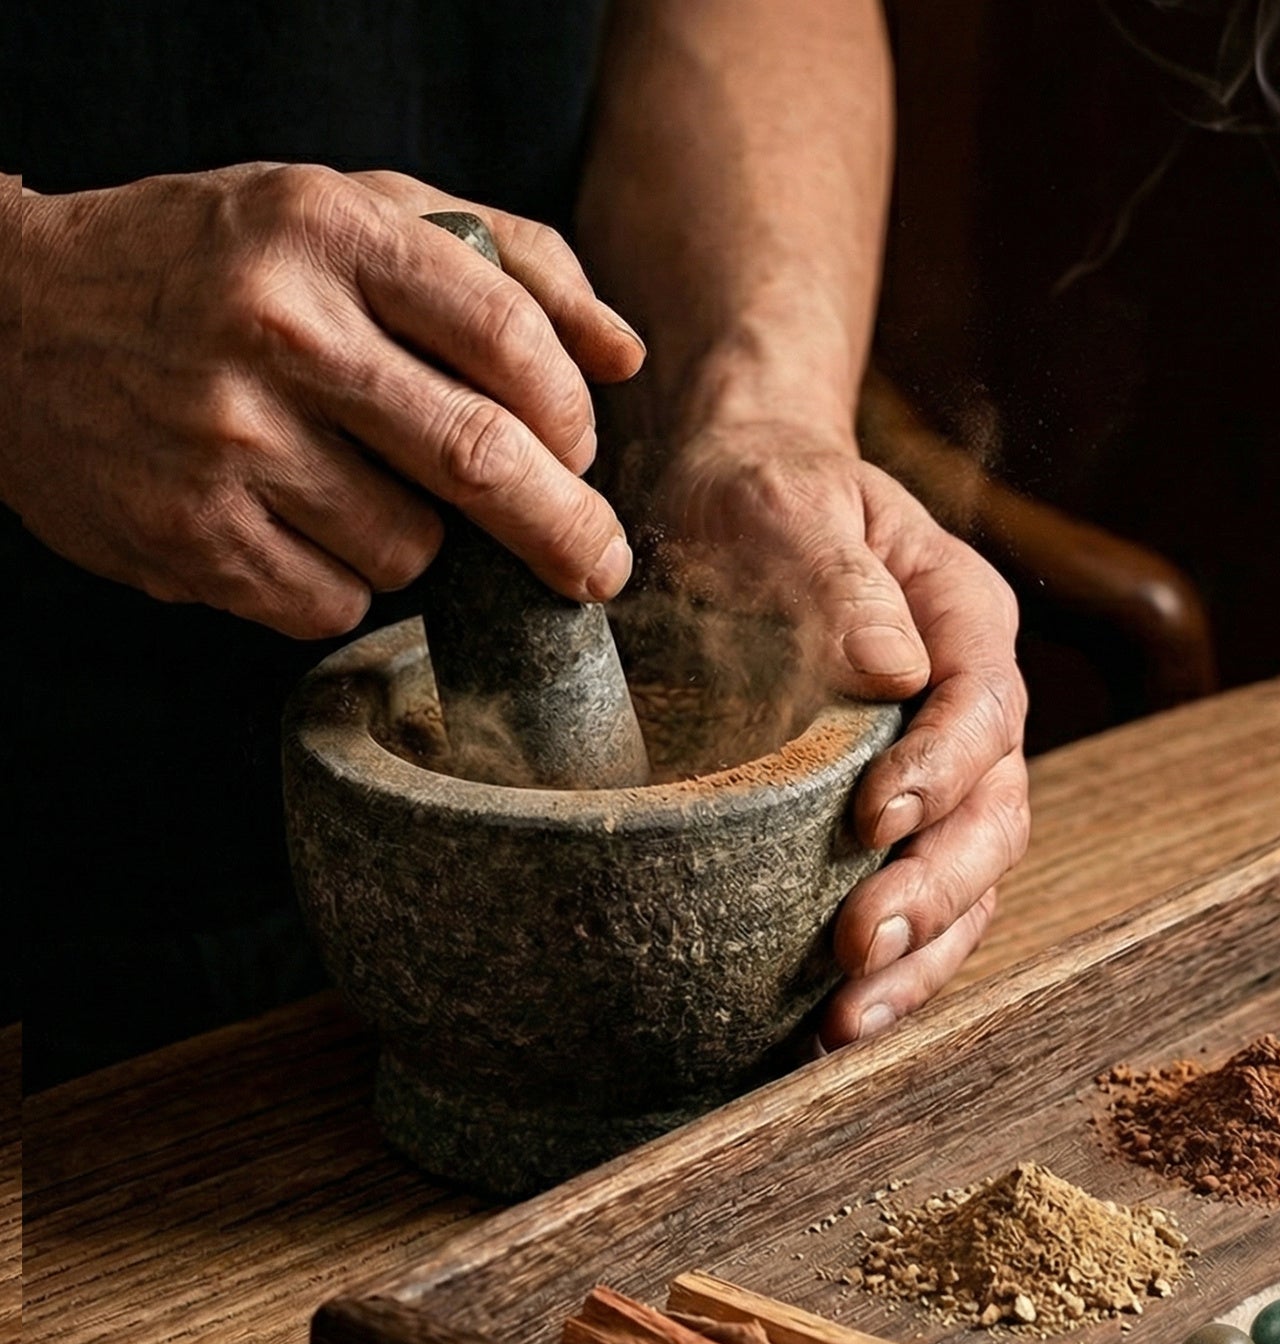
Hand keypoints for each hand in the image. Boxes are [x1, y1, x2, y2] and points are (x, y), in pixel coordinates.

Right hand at [0, 163, 644, 636]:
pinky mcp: (190, 535)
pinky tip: (291, 525)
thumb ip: (506, 264)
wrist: (11, 321)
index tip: (579, 451)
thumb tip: (625, 356)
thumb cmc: (216, 266)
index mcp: (327, 231)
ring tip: (347, 487)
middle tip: (600, 568)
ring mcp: (226, 440)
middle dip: (566, 531)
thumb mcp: (348, 212)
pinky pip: (334, 604)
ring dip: (417, 545)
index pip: (508, 339)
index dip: (570, 416)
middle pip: (480, 459)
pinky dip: (341, 585)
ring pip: (410, 550)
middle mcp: (277, 331)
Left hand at [657, 424, 1030, 1045]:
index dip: (941, 771)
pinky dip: (892, 967)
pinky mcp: (896, 824)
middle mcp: (971, 703)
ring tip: (846, 1020)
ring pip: (972, 881)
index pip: (983, 705)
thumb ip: (836, 574)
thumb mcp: (785, 502)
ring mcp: (942, 772)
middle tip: (859, 948)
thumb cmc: (759, 497)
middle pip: (995, 814)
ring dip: (920, 957)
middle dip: (936, 892)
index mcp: (963, 616)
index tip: (872, 819)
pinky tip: (832, 1021)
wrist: (729, 509)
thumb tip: (891, 668)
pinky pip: (922, 903)